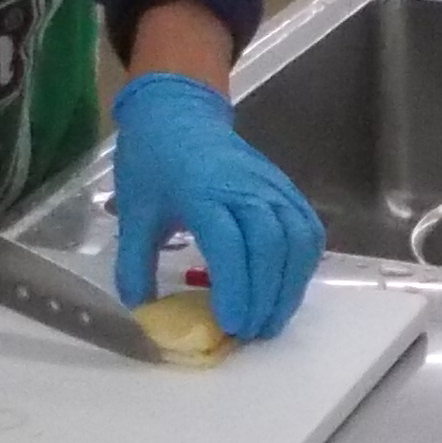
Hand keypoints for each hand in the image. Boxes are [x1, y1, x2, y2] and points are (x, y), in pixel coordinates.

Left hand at [109, 71, 321, 339]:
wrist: (177, 110)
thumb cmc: (153, 159)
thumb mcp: (135, 212)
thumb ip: (135, 264)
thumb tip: (142, 310)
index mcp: (202, 191)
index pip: (231, 246)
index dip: (235, 289)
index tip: (228, 324)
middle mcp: (244, 187)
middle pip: (271, 246)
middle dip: (265, 297)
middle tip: (249, 332)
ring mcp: (270, 185)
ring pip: (297, 239)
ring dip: (289, 286)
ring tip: (270, 319)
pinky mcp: (284, 187)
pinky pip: (307, 228)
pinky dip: (303, 263)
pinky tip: (287, 288)